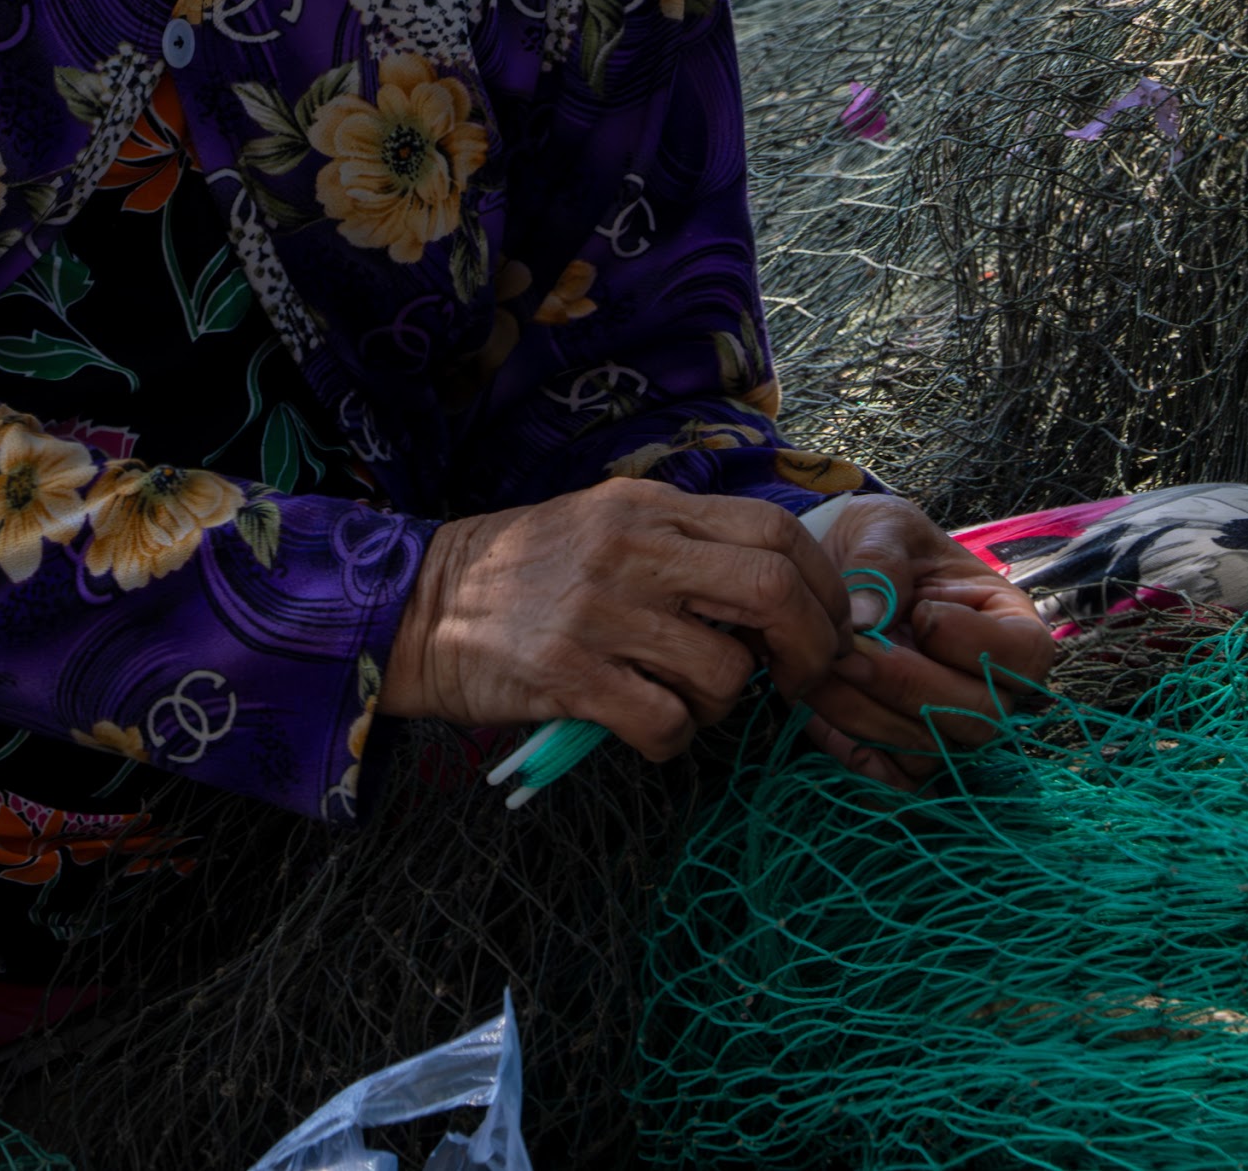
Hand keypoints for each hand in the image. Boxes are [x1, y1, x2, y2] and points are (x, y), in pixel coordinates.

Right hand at [379, 478, 849, 759]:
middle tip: (800, 681)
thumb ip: (686, 544)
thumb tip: (784, 592)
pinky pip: (666, 725)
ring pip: (725, 673)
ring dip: (725, 706)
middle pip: (772, 590)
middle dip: (810, 648)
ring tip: (688, 701)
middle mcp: (630, 549)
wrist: (419, 605)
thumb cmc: (527, 572)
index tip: (829, 626)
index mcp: (648, 506)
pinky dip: (674, 741)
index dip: (825, 585)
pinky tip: (646, 728)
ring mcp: (600, 613)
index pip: (776, 529)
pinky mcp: (570, 676)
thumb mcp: (607, 523)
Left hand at [794, 494, 1056, 784]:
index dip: (969, 641)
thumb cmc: (873, 545)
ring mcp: (954, 728)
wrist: (829, 573)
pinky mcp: (911, 757)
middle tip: (848, 652)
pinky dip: (856, 752)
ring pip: (933, 752)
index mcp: (1010, 624)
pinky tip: (820, 713)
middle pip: (981, 717)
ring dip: (868, 716)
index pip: (1025, 657)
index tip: (920, 610)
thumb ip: (881, 561)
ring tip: (821, 672)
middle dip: (906, 684)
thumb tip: (868, 617)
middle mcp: (996, 688)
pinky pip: (898, 781)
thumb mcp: (882, 527)